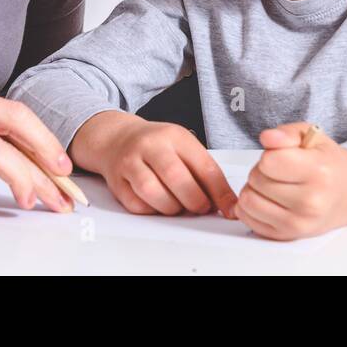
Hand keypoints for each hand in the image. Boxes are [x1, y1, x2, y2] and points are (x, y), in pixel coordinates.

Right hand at [71, 110, 236, 217]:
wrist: (118, 138)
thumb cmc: (157, 146)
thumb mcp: (183, 147)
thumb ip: (204, 172)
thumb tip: (227, 205)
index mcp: (175, 136)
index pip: (204, 166)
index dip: (220, 193)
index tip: (230, 209)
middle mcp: (151, 145)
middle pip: (176, 178)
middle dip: (194, 201)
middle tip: (200, 208)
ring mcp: (130, 162)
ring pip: (152, 192)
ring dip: (171, 208)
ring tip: (178, 206)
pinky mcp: (116, 181)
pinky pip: (136, 204)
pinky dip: (152, 210)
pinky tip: (158, 204)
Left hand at [235, 122, 346, 239]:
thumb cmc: (327, 163)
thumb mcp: (312, 136)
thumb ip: (287, 133)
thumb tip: (267, 138)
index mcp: (319, 173)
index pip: (269, 161)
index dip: (270, 155)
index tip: (282, 156)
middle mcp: (310, 203)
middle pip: (256, 180)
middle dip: (262, 171)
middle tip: (280, 171)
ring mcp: (297, 223)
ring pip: (248, 200)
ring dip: (254, 188)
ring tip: (273, 184)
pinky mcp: (286, 236)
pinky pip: (248, 218)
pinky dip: (251, 206)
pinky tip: (268, 199)